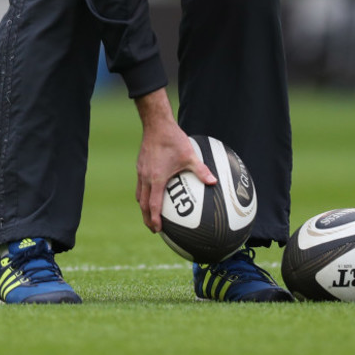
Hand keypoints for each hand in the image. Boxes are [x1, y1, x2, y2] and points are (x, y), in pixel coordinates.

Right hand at [134, 88, 216, 231]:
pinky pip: (140, 185)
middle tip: (154, 228)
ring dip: (144, 207)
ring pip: (139, 195)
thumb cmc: (173, 139)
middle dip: (147, 218)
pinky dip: (144, 194)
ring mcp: (141, 171)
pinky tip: (153, 193)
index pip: (154, 205)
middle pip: (143, 204)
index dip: (155, 219)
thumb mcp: (191, 156)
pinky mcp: (140, 165)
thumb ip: (202, 171)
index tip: (158, 230)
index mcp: (157, 178)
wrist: (156, 124)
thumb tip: (214, 182)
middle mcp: (146, 177)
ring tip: (151, 215)